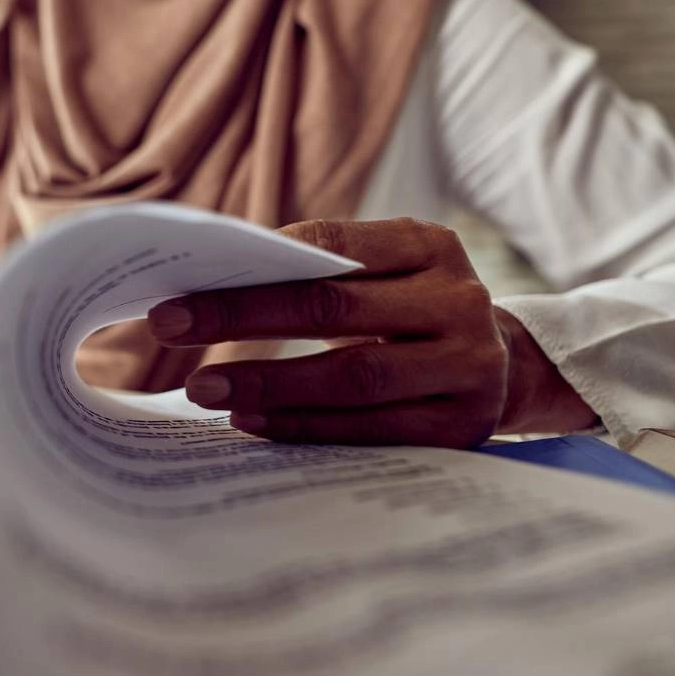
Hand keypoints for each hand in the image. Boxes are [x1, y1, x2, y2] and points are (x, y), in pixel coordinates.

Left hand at [146, 218, 595, 447]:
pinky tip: (249, 419)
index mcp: (432, 246)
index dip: (256, 263)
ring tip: (203, 386)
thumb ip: (319, 272)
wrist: (505, 369)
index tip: (184, 282)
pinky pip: (369, 429)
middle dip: (242, 316)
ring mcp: (468, 368)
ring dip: (267, 382)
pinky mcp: (461, 428)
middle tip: (169, 326)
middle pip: (335, 308)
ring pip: (354, 375)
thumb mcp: (385, 276)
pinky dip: (302, 425)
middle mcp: (459, 301)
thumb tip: (207, 287)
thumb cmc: (408, 312)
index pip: (334, 246)